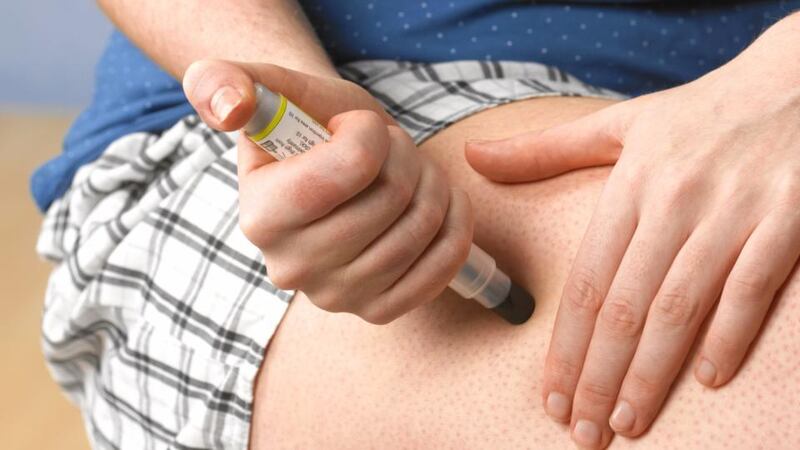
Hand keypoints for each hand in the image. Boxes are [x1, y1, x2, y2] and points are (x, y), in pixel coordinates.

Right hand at [184, 60, 472, 323]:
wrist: (337, 165)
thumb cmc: (311, 125)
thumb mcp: (269, 89)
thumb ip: (222, 82)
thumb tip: (230, 107)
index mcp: (261, 217)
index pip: (351, 167)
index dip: (371, 133)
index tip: (356, 126)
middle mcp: (293, 268)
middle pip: (393, 197)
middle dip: (405, 154)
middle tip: (388, 147)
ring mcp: (337, 296)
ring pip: (422, 226)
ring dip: (433, 182)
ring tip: (409, 171)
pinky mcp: (378, 310)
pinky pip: (442, 266)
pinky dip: (456, 223)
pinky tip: (439, 201)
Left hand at [466, 15, 799, 447]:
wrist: (791, 79)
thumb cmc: (697, 111)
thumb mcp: (616, 124)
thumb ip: (542, 150)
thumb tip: (472, 159)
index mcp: (630, 187)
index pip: (585, 283)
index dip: (565, 347)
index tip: (552, 396)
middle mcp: (674, 203)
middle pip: (623, 307)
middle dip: (599, 377)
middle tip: (583, 431)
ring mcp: (732, 212)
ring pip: (679, 307)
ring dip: (652, 372)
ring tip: (628, 421)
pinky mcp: (787, 217)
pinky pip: (752, 286)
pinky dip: (730, 334)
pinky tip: (708, 380)